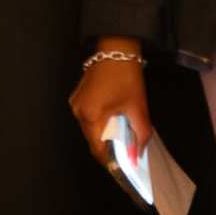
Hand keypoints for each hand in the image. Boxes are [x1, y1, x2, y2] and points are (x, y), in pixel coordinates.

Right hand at [68, 47, 150, 172]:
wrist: (116, 48)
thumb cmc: (127, 76)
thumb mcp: (138, 107)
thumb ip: (139, 134)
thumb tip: (137, 155)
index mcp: (90, 116)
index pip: (97, 149)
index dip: (110, 160)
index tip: (123, 166)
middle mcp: (78, 112)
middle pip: (93, 139)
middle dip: (109, 146)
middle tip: (126, 148)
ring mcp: (76, 103)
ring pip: (90, 129)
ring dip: (104, 133)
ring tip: (121, 131)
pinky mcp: (77, 97)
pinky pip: (88, 117)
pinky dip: (100, 121)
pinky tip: (113, 116)